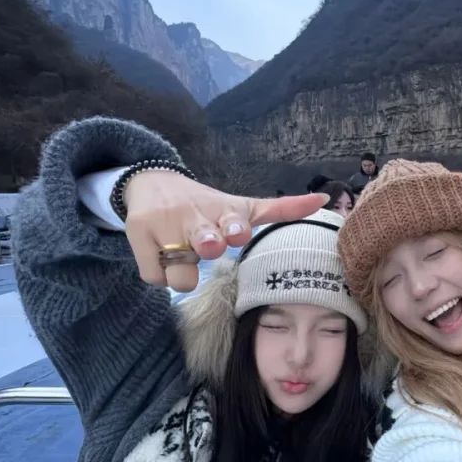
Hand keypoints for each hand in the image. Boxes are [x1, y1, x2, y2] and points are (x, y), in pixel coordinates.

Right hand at [124, 171, 326, 292]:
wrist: (150, 183)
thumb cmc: (205, 205)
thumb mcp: (240, 204)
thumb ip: (279, 209)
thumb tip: (322, 200)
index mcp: (224, 211)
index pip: (234, 219)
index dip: (235, 226)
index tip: (238, 233)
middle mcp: (195, 216)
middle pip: (204, 240)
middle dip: (208, 243)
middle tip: (209, 243)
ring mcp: (165, 226)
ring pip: (181, 275)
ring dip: (184, 273)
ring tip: (182, 256)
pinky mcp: (139, 235)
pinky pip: (156, 278)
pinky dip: (161, 274)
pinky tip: (162, 255)